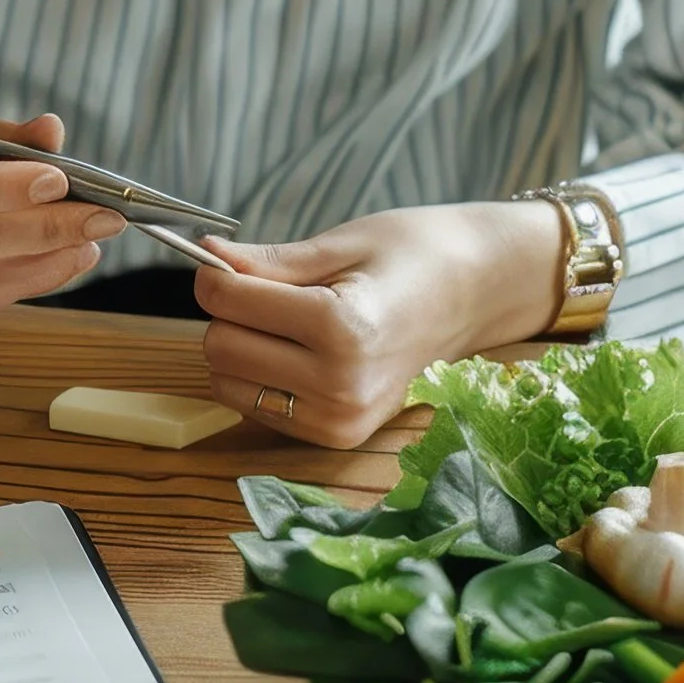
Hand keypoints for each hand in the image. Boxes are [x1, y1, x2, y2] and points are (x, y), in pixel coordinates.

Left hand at [194, 202, 565, 448]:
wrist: (478, 294)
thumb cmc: (415, 256)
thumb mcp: (341, 245)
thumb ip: (268, 261)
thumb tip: (205, 256)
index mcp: (343, 329)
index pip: (230, 302)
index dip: (217, 273)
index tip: (226, 258)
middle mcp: (340, 385)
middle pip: (220, 346)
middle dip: (231, 313)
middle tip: (272, 290)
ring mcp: (340, 419)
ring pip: (227, 383)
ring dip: (242, 347)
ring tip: (293, 323)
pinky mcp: (337, 436)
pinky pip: (255, 406)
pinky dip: (261, 376)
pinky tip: (303, 353)